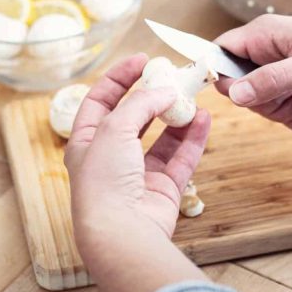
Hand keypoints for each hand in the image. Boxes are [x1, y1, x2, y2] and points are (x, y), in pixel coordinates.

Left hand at [65, 53, 210, 253]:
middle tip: (172, 77)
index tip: (143, 59)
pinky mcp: (163, 188)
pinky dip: (193, 138)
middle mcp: (111, 157)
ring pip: (162, 137)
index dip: (120, 77)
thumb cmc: (105, 180)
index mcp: (87, 142)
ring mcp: (138, 174)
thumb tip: (164, 92)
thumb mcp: (114, 128)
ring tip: (192, 97)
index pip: (101, 99)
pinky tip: (204, 119)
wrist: (122, 232)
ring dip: (177, 116)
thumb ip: (140, 104)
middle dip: (153, 96)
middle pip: (135, 117)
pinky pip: (181, 157)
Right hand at [215, 14, 291, 131]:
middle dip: (264, 103)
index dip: (223, 78)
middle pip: (240, 84)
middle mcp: (268, 48)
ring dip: (283, 111)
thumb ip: (270, 81)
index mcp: (263, 34)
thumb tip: (234, 95)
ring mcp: (282, 64)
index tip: (242, 98)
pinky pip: (281, 105)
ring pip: (261, 99)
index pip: (220, 53)